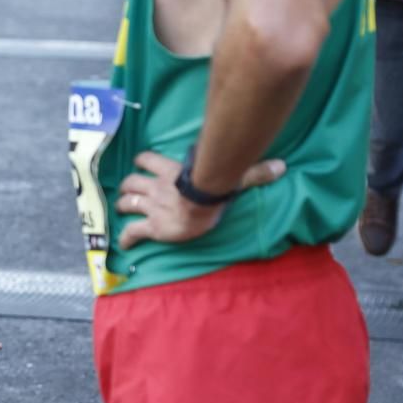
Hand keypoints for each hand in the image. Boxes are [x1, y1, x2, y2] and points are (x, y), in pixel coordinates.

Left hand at [114, 152, 286, 250]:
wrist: (201, 207)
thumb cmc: (216, 191)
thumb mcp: (233, 176)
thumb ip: (254, 172)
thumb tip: (281, 166)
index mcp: (170, 172)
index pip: (147, 160)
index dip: (142, 161)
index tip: (140, 163)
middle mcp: (156, 188)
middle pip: (131, 181)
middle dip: (126, 186)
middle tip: (127, 190)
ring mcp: (152, 207)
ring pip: (127, 202)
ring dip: (122, 205)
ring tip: (121, 208)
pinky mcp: (152, 227)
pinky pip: (133, 231)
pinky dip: (126, 237)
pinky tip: (124, 242)